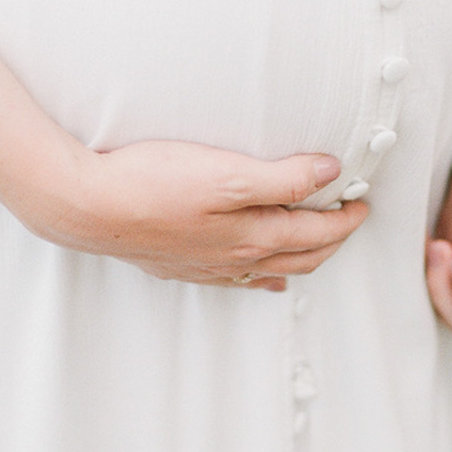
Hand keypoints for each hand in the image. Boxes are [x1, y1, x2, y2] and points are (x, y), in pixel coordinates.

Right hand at [40, 143, 366, 287]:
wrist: (87, 207)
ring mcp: (209, 268)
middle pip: (301, 257)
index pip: (318, 233)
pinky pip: (238, 279)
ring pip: (272, 271)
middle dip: (333, 240)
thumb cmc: (153, 182)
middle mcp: (237, 260)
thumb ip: (283, 178)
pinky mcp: (182, 266)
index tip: (364, 202)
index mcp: (254, 237)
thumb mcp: (227, 172)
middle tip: (350, 218)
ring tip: (320, 245)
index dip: (346, 218)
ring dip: (302, 258)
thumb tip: (330, 173)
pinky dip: (263, 276)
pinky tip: (265, 276)